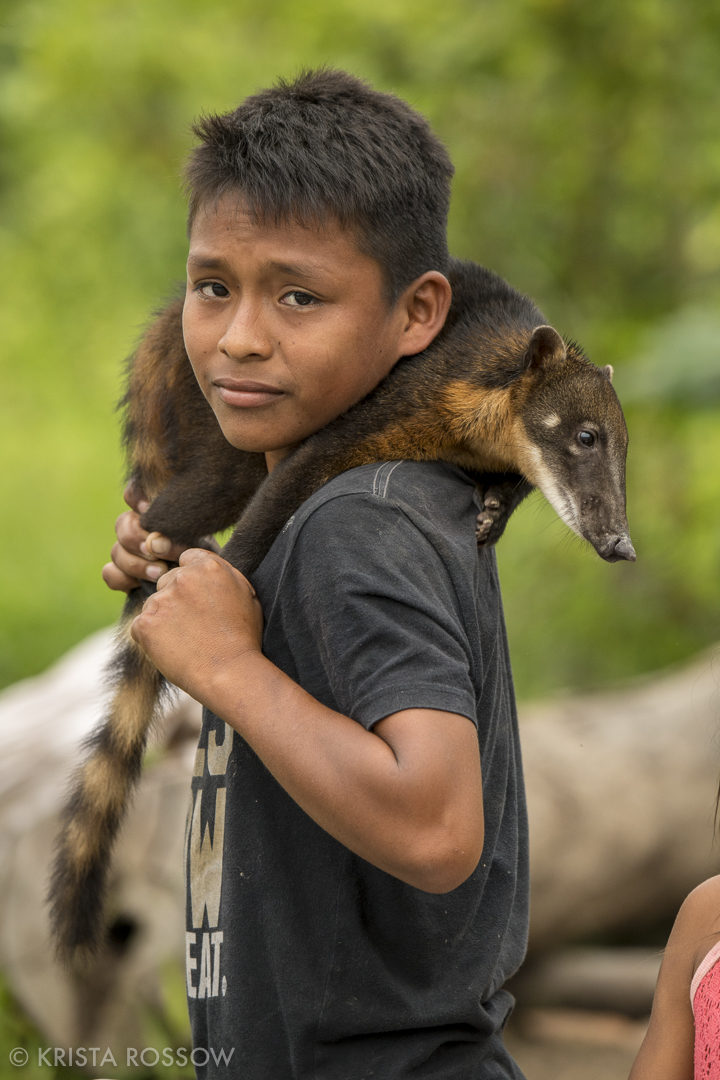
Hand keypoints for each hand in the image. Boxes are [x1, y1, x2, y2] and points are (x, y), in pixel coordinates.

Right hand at [101, 482, 216, 591]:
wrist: (204, 585)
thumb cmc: (203, 558)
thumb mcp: (199, 542)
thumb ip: (177, 537)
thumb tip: (155, 543)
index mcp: (155, 513)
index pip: (134, 494)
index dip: (135, 497)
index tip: (147, 508)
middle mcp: (138, 529)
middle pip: (122, 524)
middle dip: (139, 539)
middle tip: (159, 551)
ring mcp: (128, 552)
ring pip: (116, 551)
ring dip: (136, 563)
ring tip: (160, 573)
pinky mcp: (123, 575)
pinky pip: (110, 574)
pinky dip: (124, 579)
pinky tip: (142, 584)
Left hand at [129, 548, 263, 698]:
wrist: (230, 672)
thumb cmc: (244, 638)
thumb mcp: (246, 595)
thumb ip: (225, 574)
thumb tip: (209, 567)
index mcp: (208, 566)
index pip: (187, 559)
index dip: (193, 579)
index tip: (199, 597)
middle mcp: (182, 577)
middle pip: (167, 580)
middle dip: (176, 598)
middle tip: (194, 624)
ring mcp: (161, 600)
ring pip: (154, 604)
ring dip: (164, 618)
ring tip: (187, 641)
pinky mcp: (145, 623)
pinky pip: (141, 626)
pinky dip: (152, 638)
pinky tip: (173, 649)